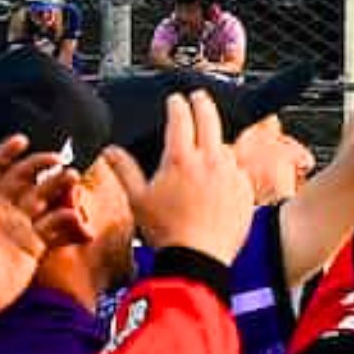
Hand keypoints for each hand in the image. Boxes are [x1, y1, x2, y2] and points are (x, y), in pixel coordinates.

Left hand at [0, 135, 82, 326]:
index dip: (5, 153)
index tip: (21, 140)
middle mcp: (1, 211)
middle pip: (24, 179)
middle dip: (40, 167)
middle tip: (57, 161)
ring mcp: (19, 226)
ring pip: (43, 199)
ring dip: (58, 188)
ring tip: (72, 180)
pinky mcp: (34, 245)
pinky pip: (55, 227)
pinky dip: (67, 222)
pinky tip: (76, 219)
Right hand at [102, 91, 254, 264]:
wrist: (199, 257)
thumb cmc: (166, 231)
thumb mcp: (138, 199)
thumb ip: (124, 170)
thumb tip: (109, 151)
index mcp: (180, 158)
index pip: (180, 118)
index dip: (177, 105)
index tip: (176, 99)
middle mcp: (209, 160)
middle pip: (209, 119)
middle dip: (202, 103)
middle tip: (198, 96)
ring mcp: (230, 173)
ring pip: (225, 146)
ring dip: (216, 140)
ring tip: (208, 143)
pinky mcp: (244, 189)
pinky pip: (237, 170)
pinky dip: (229, 167)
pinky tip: (220, 174)